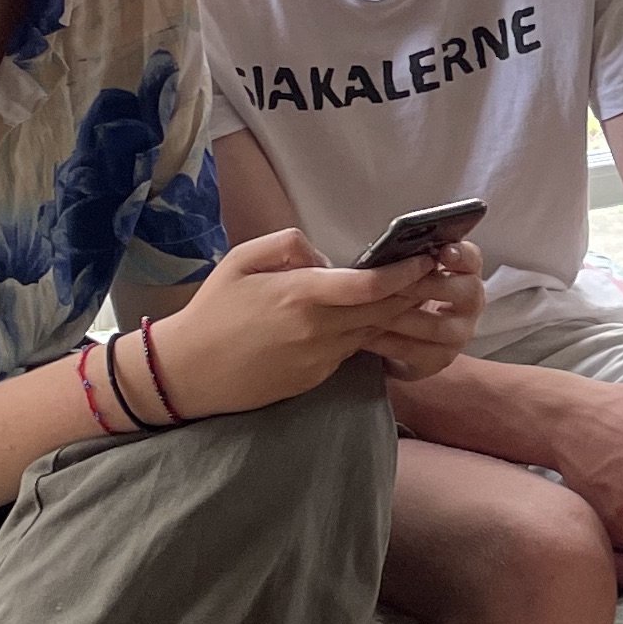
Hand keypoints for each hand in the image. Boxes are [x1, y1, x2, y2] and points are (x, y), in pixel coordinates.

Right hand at [144, 230, 456, 418]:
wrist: (188, 373)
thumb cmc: (212, 310)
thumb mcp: (241, 260)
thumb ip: (288, 245)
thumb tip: (324, 257)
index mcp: (299, 295)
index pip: (369, 286)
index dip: (403, 273)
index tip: (423, 259)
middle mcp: (316, 329)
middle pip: (382, 310)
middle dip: (412, 291)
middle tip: (434, 272)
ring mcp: (319, 358)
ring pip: (371, 332)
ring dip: (394, 314)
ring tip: (412, 292)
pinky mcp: (316, 378)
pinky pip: (350, 351)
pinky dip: (365, 334)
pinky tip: (372, 320)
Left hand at [372, 239, 482, 383]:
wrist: (400, 341)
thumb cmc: (403, 297)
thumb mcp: (408, 274)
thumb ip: (409, 260)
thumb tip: (390, 250)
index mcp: (465, 273)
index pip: (472, 258)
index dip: (460, 254)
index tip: (443, 251)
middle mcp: (471, 303)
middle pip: (465, 290)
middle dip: (425, 285)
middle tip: (394, 283)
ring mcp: (460, 334)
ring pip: (437, 326)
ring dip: (402, 317)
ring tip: (372, 311)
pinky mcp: (441, 359)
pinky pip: (416, 352)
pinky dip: (388, 342)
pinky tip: (366, 335)